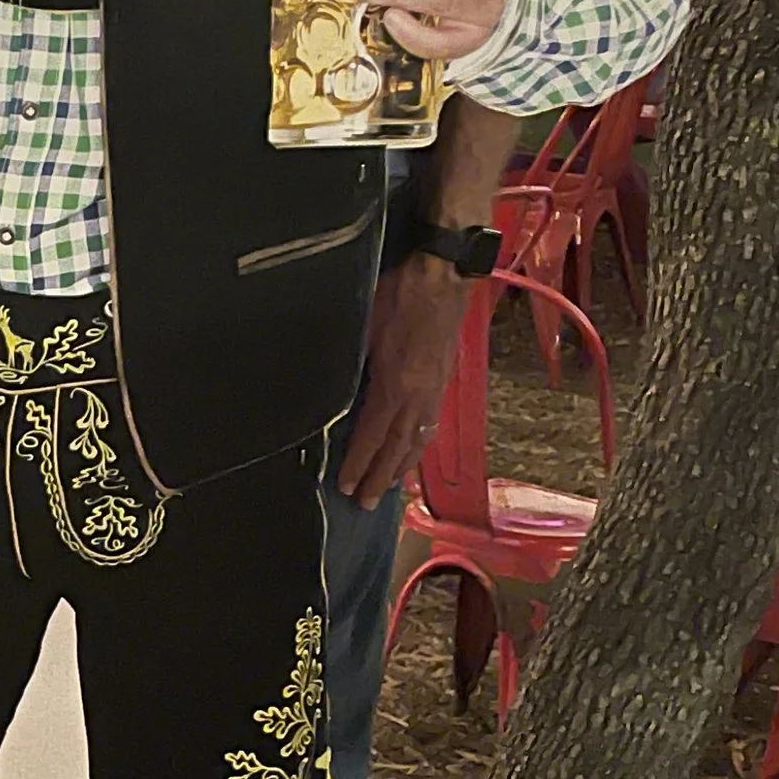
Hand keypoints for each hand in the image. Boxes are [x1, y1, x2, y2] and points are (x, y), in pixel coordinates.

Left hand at [332, 254, 466, 505]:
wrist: (443, 274)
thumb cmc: (399, 294)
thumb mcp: (364, 328)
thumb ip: (352, 365)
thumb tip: (335, 394)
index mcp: (396, 384)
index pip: (372, 435)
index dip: (358, 463)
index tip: (345, 486)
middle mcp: (419, 394)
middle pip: (398, 447)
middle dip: (380, 477)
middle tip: (365, 504)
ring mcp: (435, 388)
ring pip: (418, 438)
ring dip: (402, 466)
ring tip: (389, 488)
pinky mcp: (443, 378)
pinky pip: (430, 422)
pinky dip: (419, 444)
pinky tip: (414, 450)